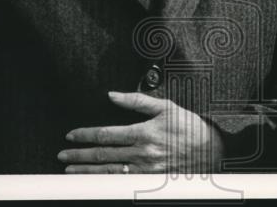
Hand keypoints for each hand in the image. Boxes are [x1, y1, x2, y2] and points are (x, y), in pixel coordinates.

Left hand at [58, 92, 222, 173]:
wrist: (214, 149)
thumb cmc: (191, 126)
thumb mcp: (166, 106)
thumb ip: (136, 101)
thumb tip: (112, 95)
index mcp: (144, 132)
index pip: (107, 134)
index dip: (86, 135)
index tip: (71, 135)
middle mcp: (142, 153)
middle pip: (104, 155)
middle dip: (80, 155)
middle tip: (62, 155)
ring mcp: (146, 169)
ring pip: (110, 171)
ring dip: (87, 171)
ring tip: (70, 170)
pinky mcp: (151, 180)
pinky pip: (123, 181)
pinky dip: (106, 181)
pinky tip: (95, 180)